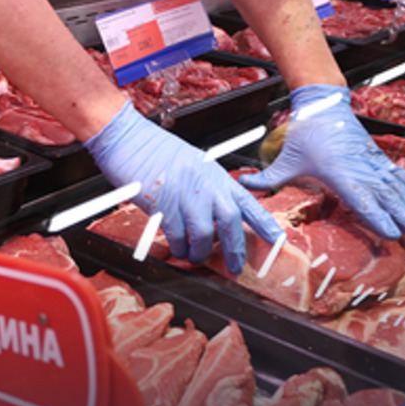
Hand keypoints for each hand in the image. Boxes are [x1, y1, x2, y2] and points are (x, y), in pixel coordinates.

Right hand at [85, 102, 283, 273]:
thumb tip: (215, 215)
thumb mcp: (192, 164)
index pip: (247, 202)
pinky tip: (176, 247)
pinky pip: (176, 235)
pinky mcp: (163, 203)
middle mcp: (204, 183)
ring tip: (194, 256)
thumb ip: (207, 187)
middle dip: (235, 249)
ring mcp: (184, 193)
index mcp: (214, 174)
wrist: (127, 138)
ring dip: (199, 252)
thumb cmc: (154, 150)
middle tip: (235, 267)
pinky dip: (178, 247)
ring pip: (203, 234)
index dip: (264, 223)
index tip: (277, 240)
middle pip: (230, 222)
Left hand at [240, 84, 404, 241]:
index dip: (375, 214)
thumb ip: (267, 177)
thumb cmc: (306, 132)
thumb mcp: (286, 157)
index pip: (360, 196)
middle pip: (388, 198)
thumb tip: (243, 186)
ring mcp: (374, 164)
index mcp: (338, 171)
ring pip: (401, 191)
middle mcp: (361, 168)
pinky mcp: (381, 162)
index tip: (391, 232)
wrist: (325, 104)